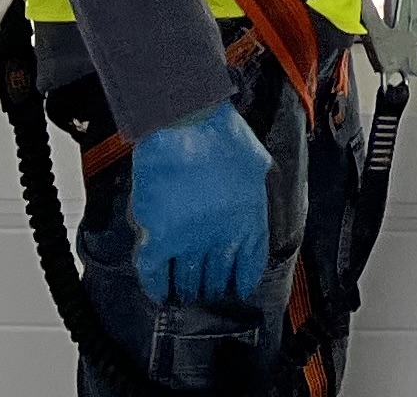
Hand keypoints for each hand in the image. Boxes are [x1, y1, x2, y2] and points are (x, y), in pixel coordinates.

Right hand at [125, 103, 273, 308]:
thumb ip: (259, 186)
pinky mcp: (159, 238)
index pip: (251, 263)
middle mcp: (222, 235)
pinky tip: (160, 294)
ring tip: (186, 295)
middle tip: (208, 292)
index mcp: (249, 218)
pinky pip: (155, 274)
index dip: (244, 279)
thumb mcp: (257, 161)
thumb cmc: (221, 133)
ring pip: (189, 279)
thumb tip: (261, 196)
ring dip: (188, 290)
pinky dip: (156, 287)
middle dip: (214, 287)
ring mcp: (190, 239)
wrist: (185, 121)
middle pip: (218, 276)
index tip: (239, 288)